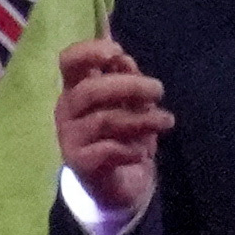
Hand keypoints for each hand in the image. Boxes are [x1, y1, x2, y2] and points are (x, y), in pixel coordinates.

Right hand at [55, 37, 171, 221]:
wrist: (117, 183)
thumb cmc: (122, 134)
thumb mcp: (130, 102)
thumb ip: (127, 79)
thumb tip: (124, 60)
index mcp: (75, 87)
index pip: (68, 62)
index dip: (88, 52)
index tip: (117, 52)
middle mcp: (66, 110)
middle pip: (89, 90)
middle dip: (128, 86)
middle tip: (159, 89)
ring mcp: (69, 137)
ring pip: (104, 121)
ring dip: (141, 119)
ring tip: (167, 120)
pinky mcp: (78, 163)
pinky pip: (107, 151)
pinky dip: (131, 150)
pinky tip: (144, 153)